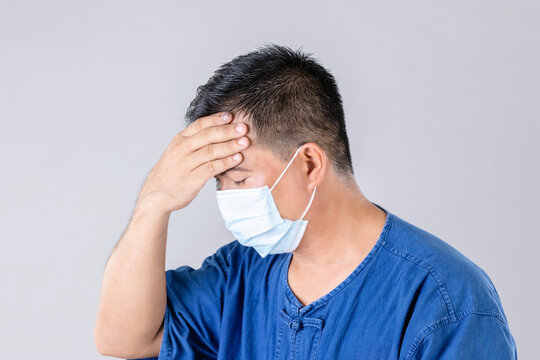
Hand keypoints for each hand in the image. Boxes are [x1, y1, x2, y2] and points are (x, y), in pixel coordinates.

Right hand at [135, 112, 249, 212]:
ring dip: (230, 145)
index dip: (215, 119)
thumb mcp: (178, 152)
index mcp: (180, 140)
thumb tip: (218, 132)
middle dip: (227, 130)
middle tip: (243, 127)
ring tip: (245, 142)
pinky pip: (211, 167)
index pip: (199, 125)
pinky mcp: (192, 179)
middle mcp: (182, 149)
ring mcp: (186, 164)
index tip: (230, 116)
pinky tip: (237, 158)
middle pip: (207, 135)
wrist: (156, 194)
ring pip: (211, 151)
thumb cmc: (172, 172)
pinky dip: (226, 162)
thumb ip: (195, 142)